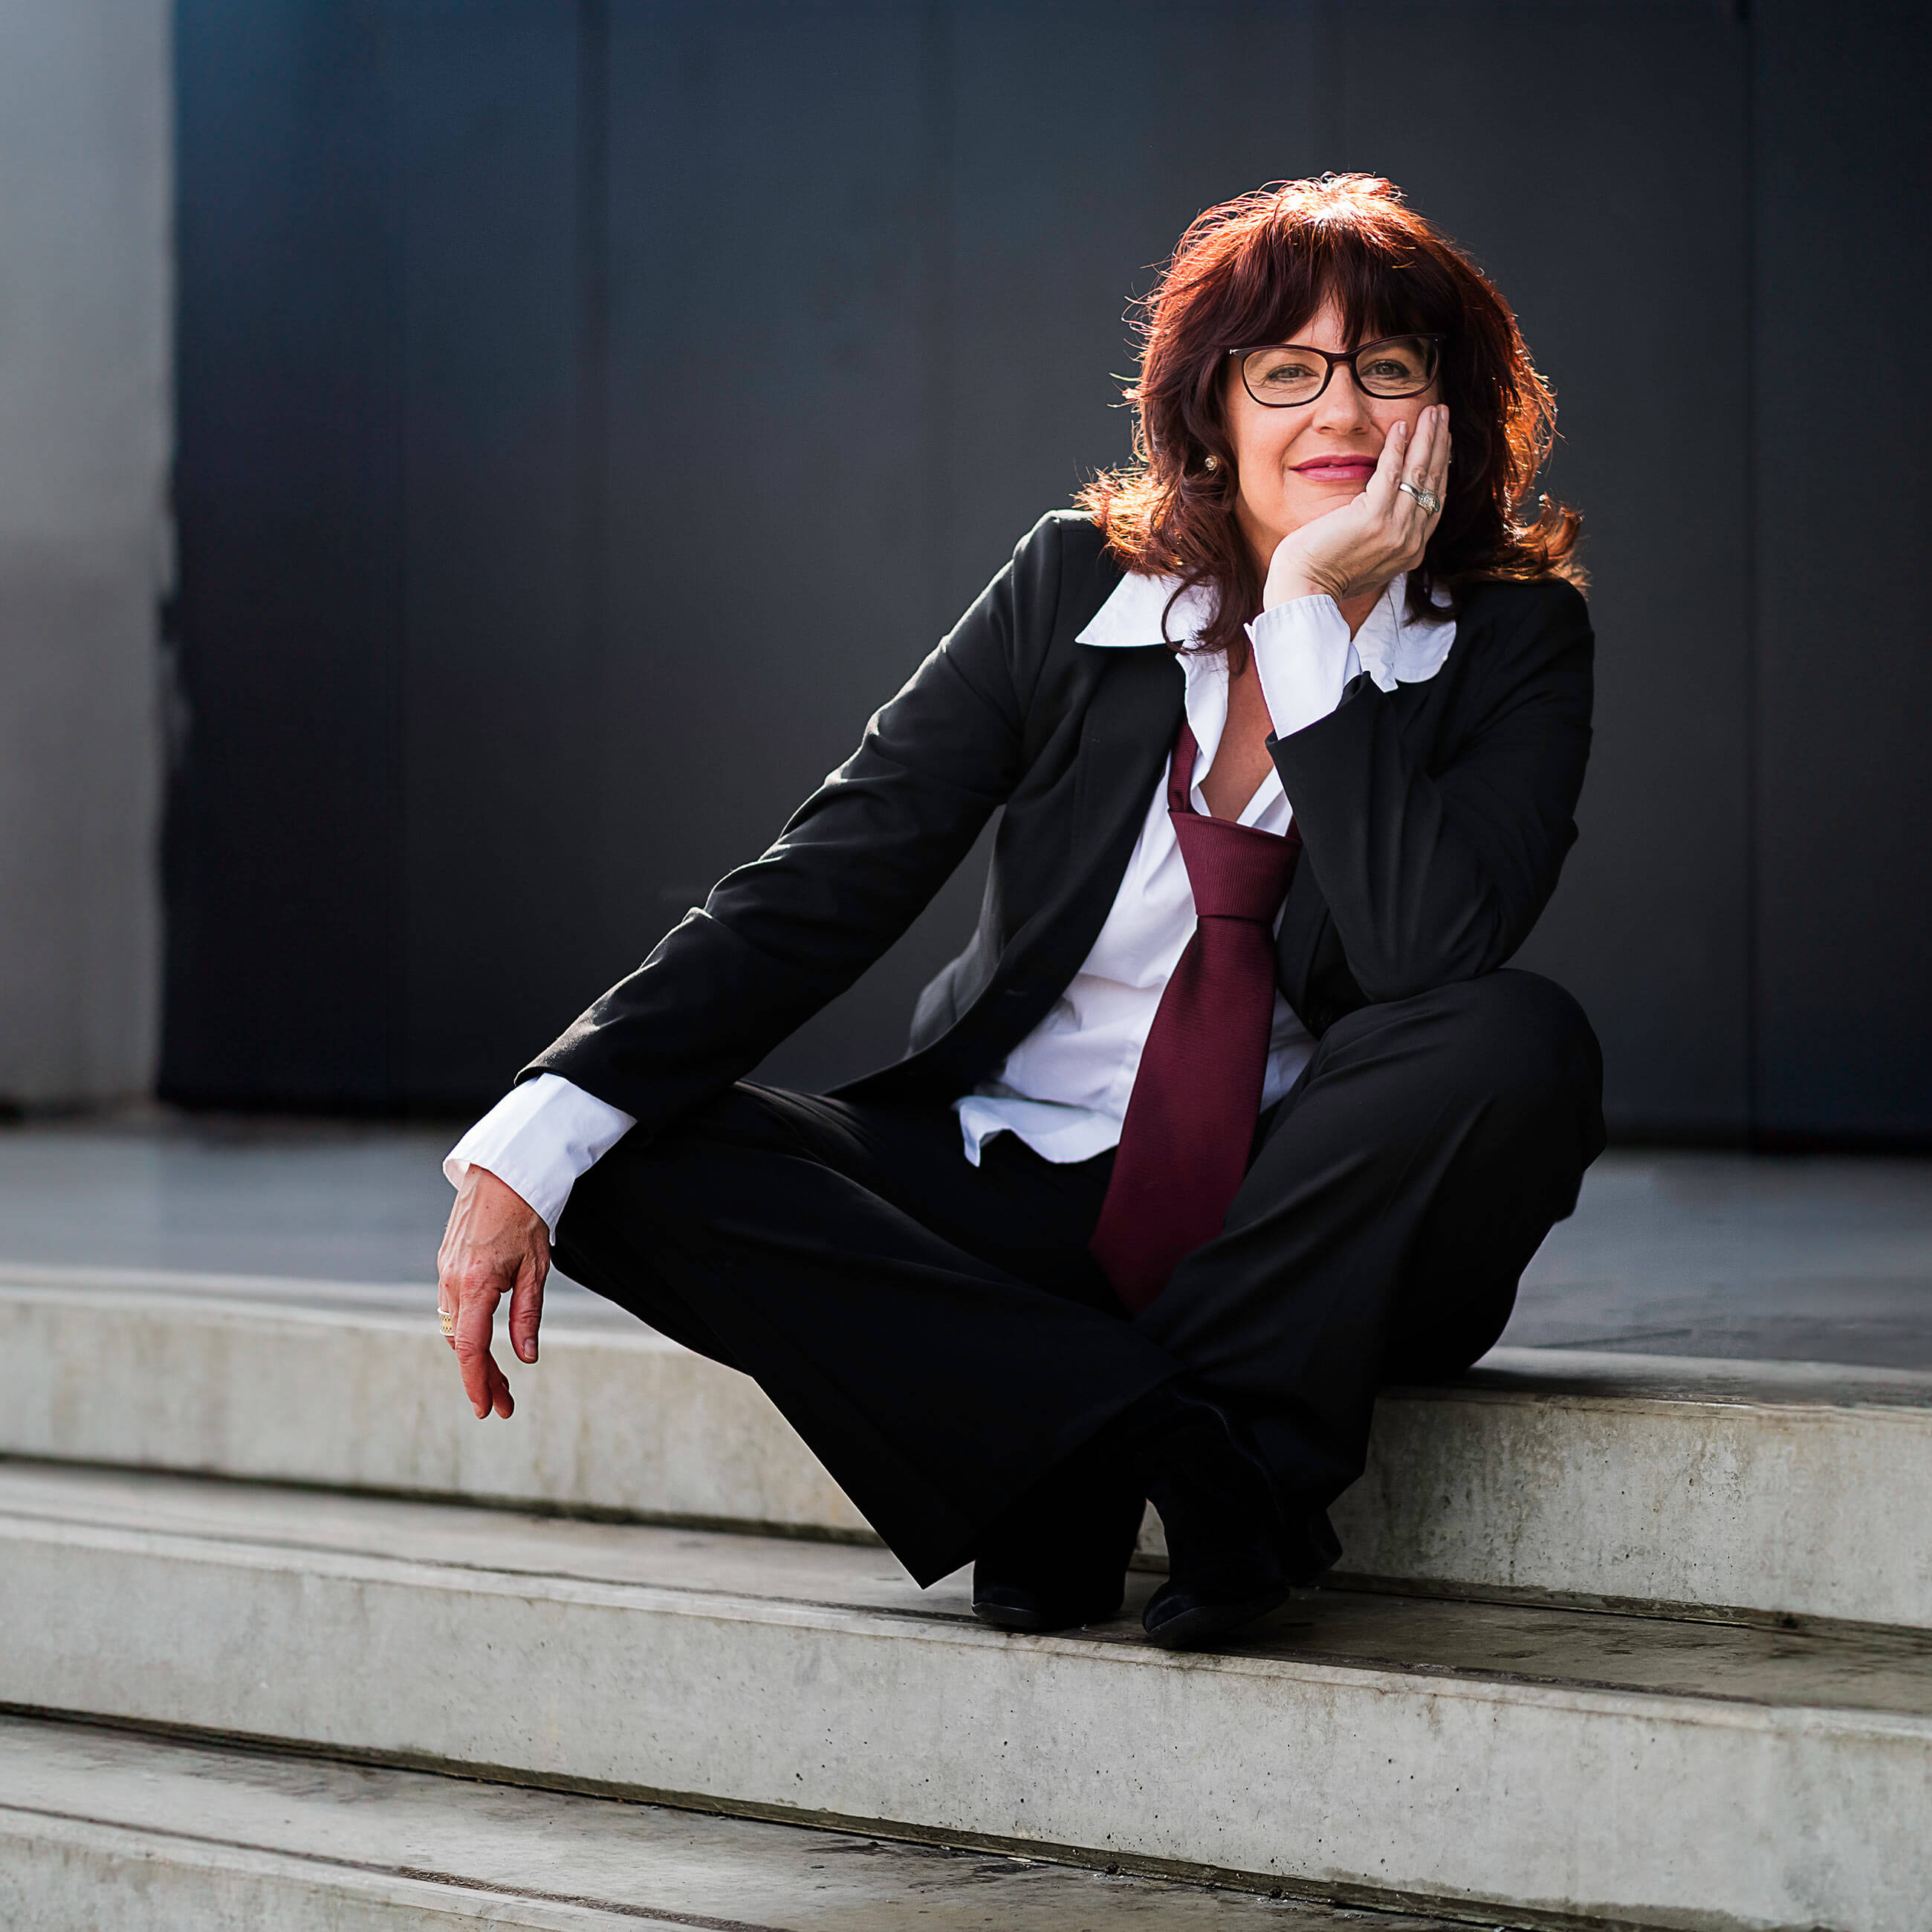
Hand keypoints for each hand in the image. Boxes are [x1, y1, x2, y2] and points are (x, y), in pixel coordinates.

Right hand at [435, 1165, 548, 1418]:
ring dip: (474, 1356)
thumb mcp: (537, 1269)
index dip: (478, 1382)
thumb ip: (527, 1315)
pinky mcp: (447, 1263)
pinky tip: (486, 1341)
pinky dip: (467, 1331)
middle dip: (482, 1377)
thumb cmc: (526, 1215)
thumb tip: (525, 1357)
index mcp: (474, 1284)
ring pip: (454, 1328)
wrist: (503, 1172)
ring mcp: (445, 1271)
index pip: (471, 1348)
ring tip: (501, 1380)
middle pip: (462, 1343)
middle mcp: (451, 1280)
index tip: (487, 1408)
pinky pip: (452, 1307)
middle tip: (504, 1404)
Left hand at [1261, 403, 1451, 611]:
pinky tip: (1402, 425)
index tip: (1442, 441)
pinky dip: (1398, 447)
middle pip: (1433, 483)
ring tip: (1434, 411)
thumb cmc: (1322, 573)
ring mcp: (1395, 531)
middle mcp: (1410, 542)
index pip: (1434, 501)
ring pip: (1419, 475)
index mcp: (1410, 551)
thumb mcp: (1363, 558)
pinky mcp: (1373, 518)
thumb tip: (1381, 517)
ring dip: (1428, 437)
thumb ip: (1381, 538)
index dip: (1440, 467)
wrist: (1303, 590)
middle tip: (1444, 414)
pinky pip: (1391, 474)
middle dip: (1440, 444)